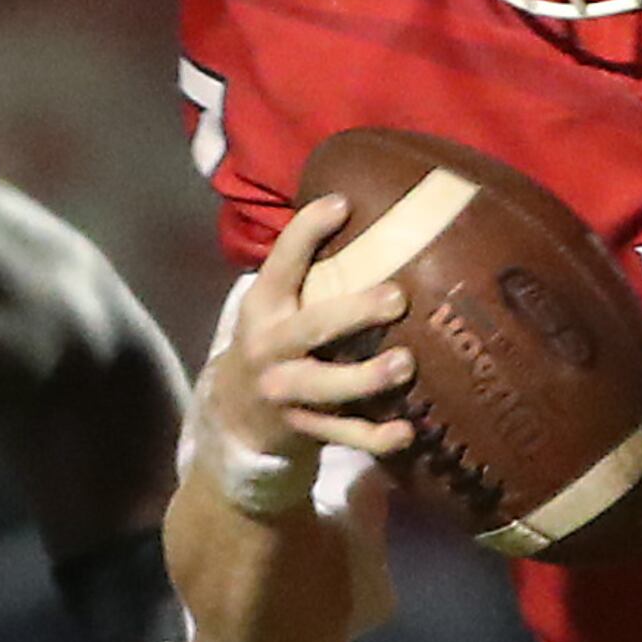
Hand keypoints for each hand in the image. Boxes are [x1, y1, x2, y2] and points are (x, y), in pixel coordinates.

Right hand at [199, 195, 416, 472]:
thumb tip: (370, 210)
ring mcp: (285, 392)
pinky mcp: (303, 429)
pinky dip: (375, 438)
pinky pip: (342, 435)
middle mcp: (270, 347)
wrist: (235, 414)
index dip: (306, 232)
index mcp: (265, 306)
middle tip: (396, 298)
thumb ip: (309, 272)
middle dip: (352, 313)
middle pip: (310, 328)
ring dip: (365, 378)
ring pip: (324, 387)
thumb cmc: (275, 341)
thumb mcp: (277, 304)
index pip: (281, 262)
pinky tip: (406, 432)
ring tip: (405, 364)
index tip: (341, 204)